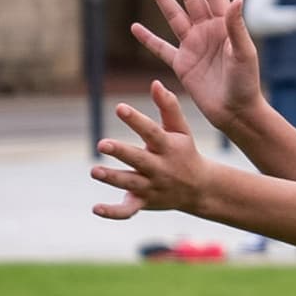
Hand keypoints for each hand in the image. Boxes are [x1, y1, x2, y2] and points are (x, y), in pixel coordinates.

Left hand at [91, 86, 218, 219]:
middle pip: (139, 160)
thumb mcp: (181, 130)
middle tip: (102, 144)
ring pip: (130, 183)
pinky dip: (112, 212)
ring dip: (112, 178)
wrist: (200, 189)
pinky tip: (96, 208)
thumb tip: (155, 83)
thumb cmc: (185, 152)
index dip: (136, 120)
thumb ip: (168, 106)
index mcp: (167, 147)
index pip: (151, 132)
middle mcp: (160, 168)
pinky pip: (128, 211)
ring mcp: (151, 187)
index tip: (119, 108)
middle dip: (121, 152)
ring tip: (95, 171)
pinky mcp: (144, 203)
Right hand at [131, 0, 265, 123]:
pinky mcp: (182, 64)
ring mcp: (193, 46)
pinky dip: (148, 38)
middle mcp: (208, 31)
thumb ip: (237, 26)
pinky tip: (135, 27)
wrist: (236, 111)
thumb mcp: (244, 53)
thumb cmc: (246, 83)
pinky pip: (161, 48)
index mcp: (224, 25)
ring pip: (173, 15)